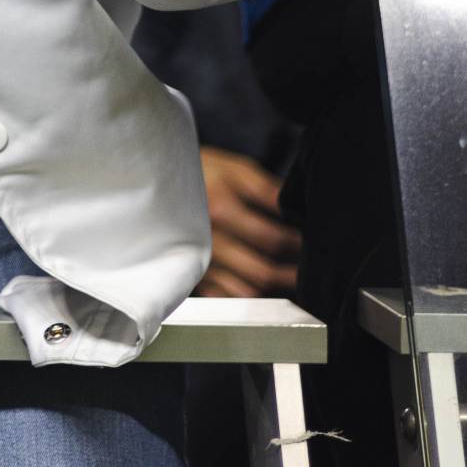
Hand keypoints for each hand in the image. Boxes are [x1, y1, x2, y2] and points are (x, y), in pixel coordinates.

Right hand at [195, 147, 302, 298]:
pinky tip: (261, 288)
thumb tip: (297, 210)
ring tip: (289, 280)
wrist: (156, 179)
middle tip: (308, 270)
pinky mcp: (193, 274)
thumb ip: (267, 189)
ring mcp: (199, 261)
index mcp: (220, 210)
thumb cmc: (203, 171)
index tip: (311, 242)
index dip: (296, 244)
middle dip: (292, 274)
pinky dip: (247, 297)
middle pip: (261, 272)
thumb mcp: (235, 168)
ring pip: (245, 292)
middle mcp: (208, 240)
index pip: (271, 239)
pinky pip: (226, 298)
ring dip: (272, 289)